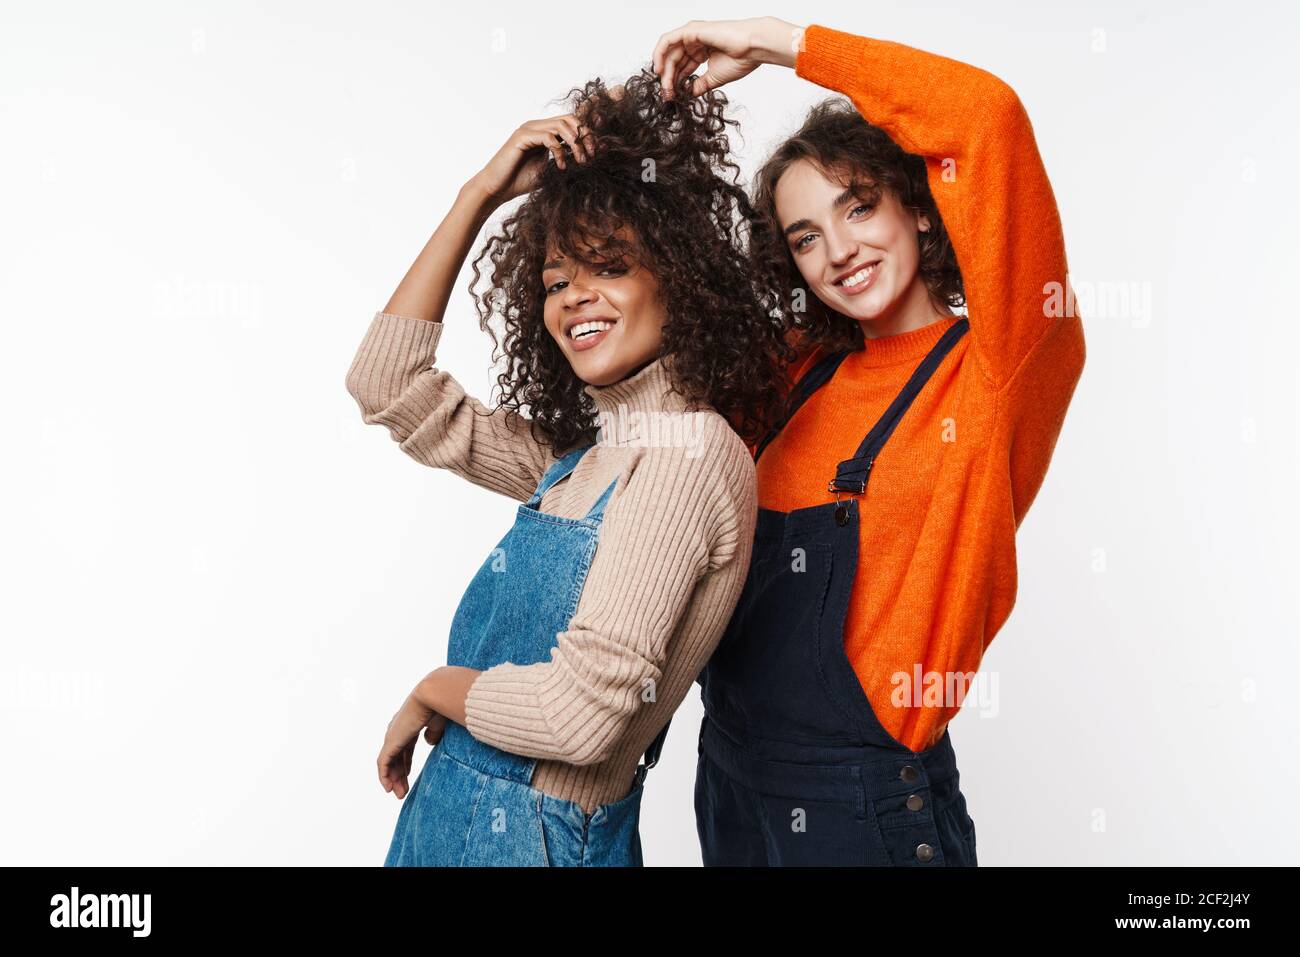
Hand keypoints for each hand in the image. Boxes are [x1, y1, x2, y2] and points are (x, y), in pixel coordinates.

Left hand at [378, 692, 448, 798]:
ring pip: (389, 762)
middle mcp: (398, 729)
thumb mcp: (438, 723)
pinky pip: (383, 763)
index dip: (406, 763)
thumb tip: (428, 742)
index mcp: (409, 723)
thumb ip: (434, 733)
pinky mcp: (391, 742)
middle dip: (399, 775)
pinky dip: (384, 776)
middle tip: (403, 791)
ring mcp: (393, 735)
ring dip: (393, 779)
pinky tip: (388, 788)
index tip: (409, 776)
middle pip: (395, 756)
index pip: (404, 747)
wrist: (433, 696)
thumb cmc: (440, 705)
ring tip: (399, 794)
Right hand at [469, 114, 593, 205]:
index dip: (587, 128)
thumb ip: (566, 161)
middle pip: (570, 118)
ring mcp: (528, 129)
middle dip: (585, 135)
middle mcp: (537, 126)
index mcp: (544, 131)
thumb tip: (588, 158)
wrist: (497, 189)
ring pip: (561, 125)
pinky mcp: (522, 137)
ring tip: (580, 161)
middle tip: (591, 155)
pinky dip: (559, 152)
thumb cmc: (520, 181)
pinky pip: (548, 137)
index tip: (599, 146)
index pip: (571, 121)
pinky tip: (561, 167)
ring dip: (576, 143)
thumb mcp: (550, 171)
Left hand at [651, 17, 804, 99]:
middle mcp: (695, 41)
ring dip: (664, 70)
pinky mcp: (690, 30)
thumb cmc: (741, 59)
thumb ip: (700, 85)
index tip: (672, 96)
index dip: (675, 81)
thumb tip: (689, 93)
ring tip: (664, 86)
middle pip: (674, 60)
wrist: (752, 48)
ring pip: (669, 52)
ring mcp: (692, 34)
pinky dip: (659, 54)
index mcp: (702, 51)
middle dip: (667, 78)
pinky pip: (667, 41)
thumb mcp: (714, 78)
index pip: (682, 66)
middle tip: (666, 94)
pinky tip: (658, 68)